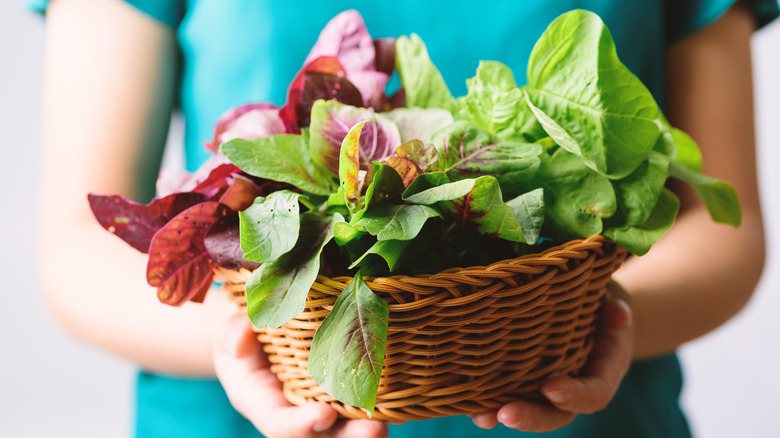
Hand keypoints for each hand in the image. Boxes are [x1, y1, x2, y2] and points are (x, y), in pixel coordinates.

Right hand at [213, 314, 388, 437]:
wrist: (258, 337)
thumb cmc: (243, 335)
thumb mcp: (228, 331)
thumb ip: (232, 334)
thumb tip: (241, 337)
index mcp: (262, 404)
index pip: (279, 425)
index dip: (300, 424)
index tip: (322, 414)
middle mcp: (294, 414)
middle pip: (323, 437)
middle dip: (349, 437)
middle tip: (376, 431)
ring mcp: (319, 408)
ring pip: (345, 427)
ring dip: (370, 426)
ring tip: (397, 419)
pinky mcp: (339, 396)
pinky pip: (359, 405)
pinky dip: (383, 405)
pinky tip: (406, 397)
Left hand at [470, 281, 634, 431]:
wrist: (592, 308)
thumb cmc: (603, 300)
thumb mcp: (614, 296)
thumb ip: (616, 305)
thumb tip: (618, 316)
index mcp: (604, 368)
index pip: (595, 392)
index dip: (575, 395)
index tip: (550, 388)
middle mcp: (576, 384)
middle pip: (559, 413)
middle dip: (533, 417)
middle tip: (506, 414)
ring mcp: (549, 385)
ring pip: (531, 409)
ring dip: (504, 414)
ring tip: (481, 417)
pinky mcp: (525, 379)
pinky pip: (509, 394)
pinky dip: (489, 401)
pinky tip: (469, 405)